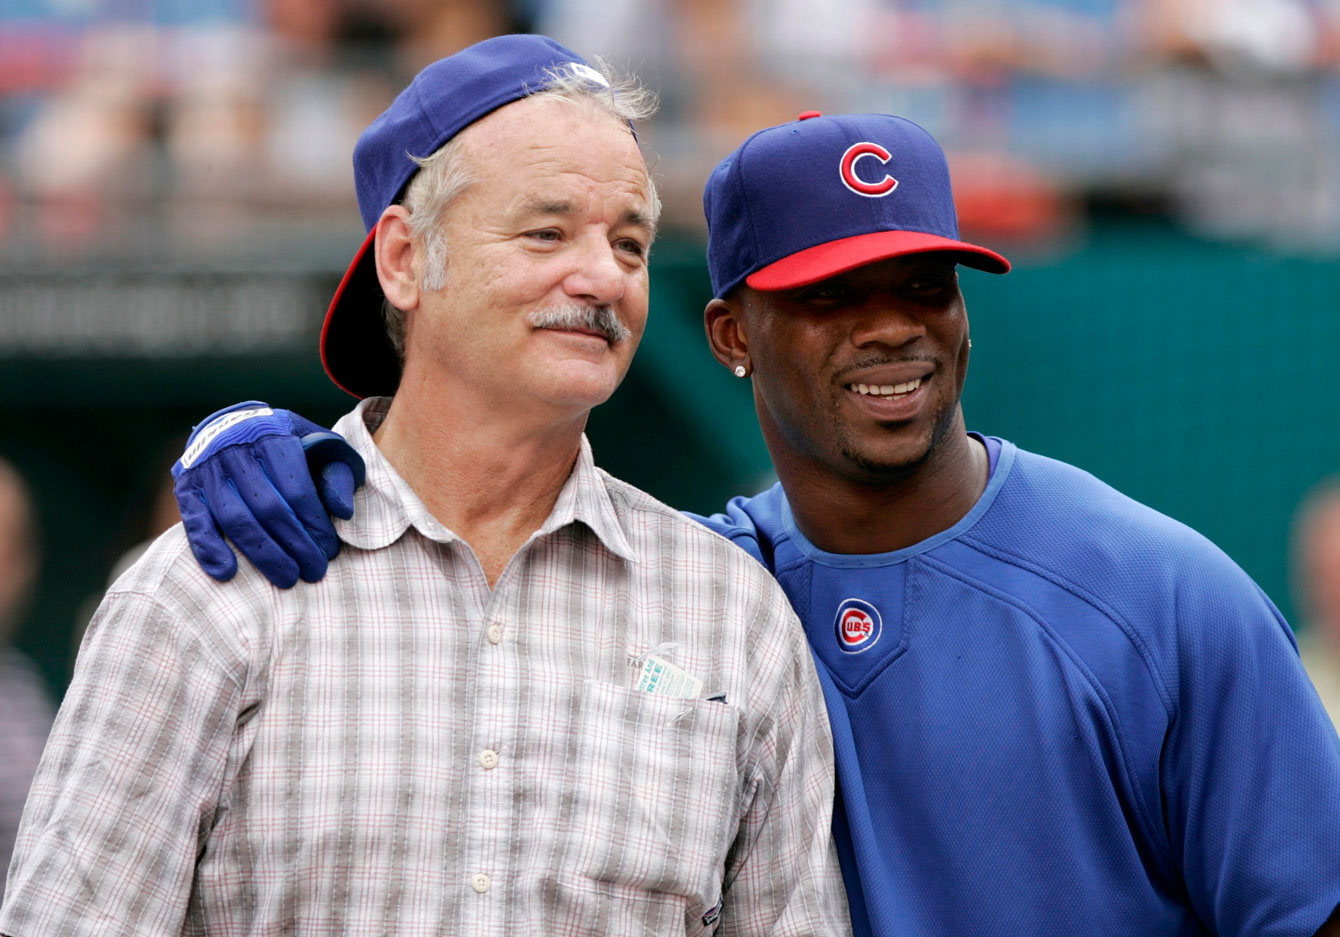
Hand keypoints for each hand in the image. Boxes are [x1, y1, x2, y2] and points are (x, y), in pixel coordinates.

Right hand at [171, 401, 365, 587]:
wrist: (233, 425)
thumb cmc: (289, 443)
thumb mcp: (322, 446)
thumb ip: (338, 474)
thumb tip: (343, 512)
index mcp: (274, 437)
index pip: (297, 490)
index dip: (315, 525)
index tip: (329, 550)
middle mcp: (237, 450)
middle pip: (268, 508)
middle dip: (295, 546)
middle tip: (314, 572)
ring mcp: (208, 469)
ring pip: (236, 519)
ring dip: (263, 555)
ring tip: (287, 578)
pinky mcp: (187, 487)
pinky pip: (196, 523)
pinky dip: (209, 549)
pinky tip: (228, 573)